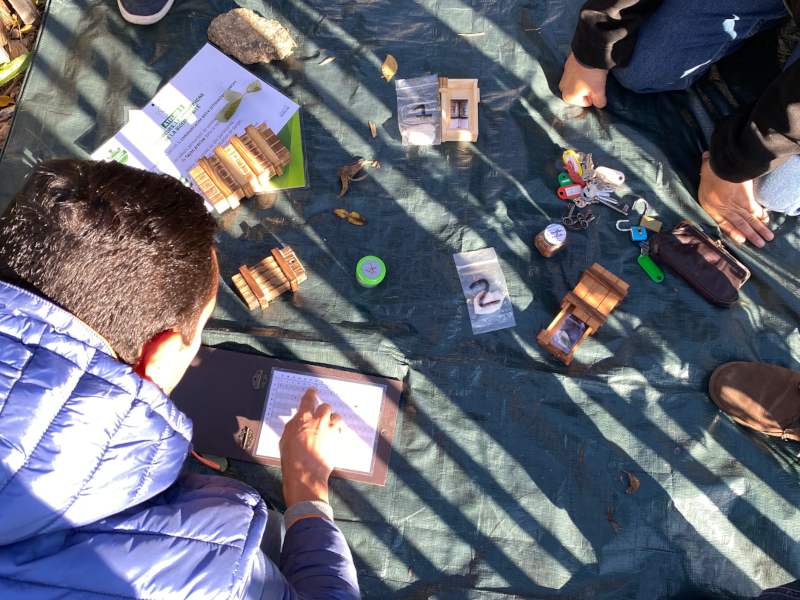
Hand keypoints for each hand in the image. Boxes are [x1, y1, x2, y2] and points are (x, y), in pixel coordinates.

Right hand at [280, 388, 342, 506]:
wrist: (306, 473)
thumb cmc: (292, 458)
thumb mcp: (285, 437)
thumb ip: (294, 425)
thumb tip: (299, 420)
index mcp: (304, 418)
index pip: (309, 398)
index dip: (311, 393)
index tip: (313, 391)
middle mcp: (319, 420)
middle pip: (326, 406)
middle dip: (322, 411)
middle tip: (319, 418)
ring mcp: (331, 429)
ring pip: (336, 417)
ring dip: (332, 420)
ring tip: (327, 428)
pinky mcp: (339, 439)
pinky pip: (340, 430)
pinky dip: (336, 432)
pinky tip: (331, 439)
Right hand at [559, 53, 607, 107]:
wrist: (589, 53)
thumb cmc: (593, 76)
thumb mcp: (599, 92)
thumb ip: (600, 103)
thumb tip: (599, 104)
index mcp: (568, 97)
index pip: (586, 103)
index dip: (593, 96)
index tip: (596, 87)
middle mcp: (562, 89)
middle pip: (580, 94)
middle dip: (587, 89)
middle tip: (593, 81)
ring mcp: (562, 77)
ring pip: (577, 84)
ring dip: (584, 81)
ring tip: (590, 74)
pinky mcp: (565, 67)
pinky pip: (575, 75)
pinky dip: (580, 73)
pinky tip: (586, 68)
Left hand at [698, 151, 773, 247]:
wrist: (722, 167)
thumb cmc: (711, 168)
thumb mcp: (704, 169)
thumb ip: (706, 165)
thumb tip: (706, 156)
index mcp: (710, 205)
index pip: (722, 223)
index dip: (732, 232)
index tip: (741, 239)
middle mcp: (722, 209)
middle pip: (738, 224)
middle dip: (750, 235)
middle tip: (760, 245)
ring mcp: (735, 205)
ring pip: (748, 221)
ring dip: (758, 230)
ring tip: (766, 239)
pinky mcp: (745, 200)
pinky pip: (753, 210)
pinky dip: (760, 216)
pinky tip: (766, 221)